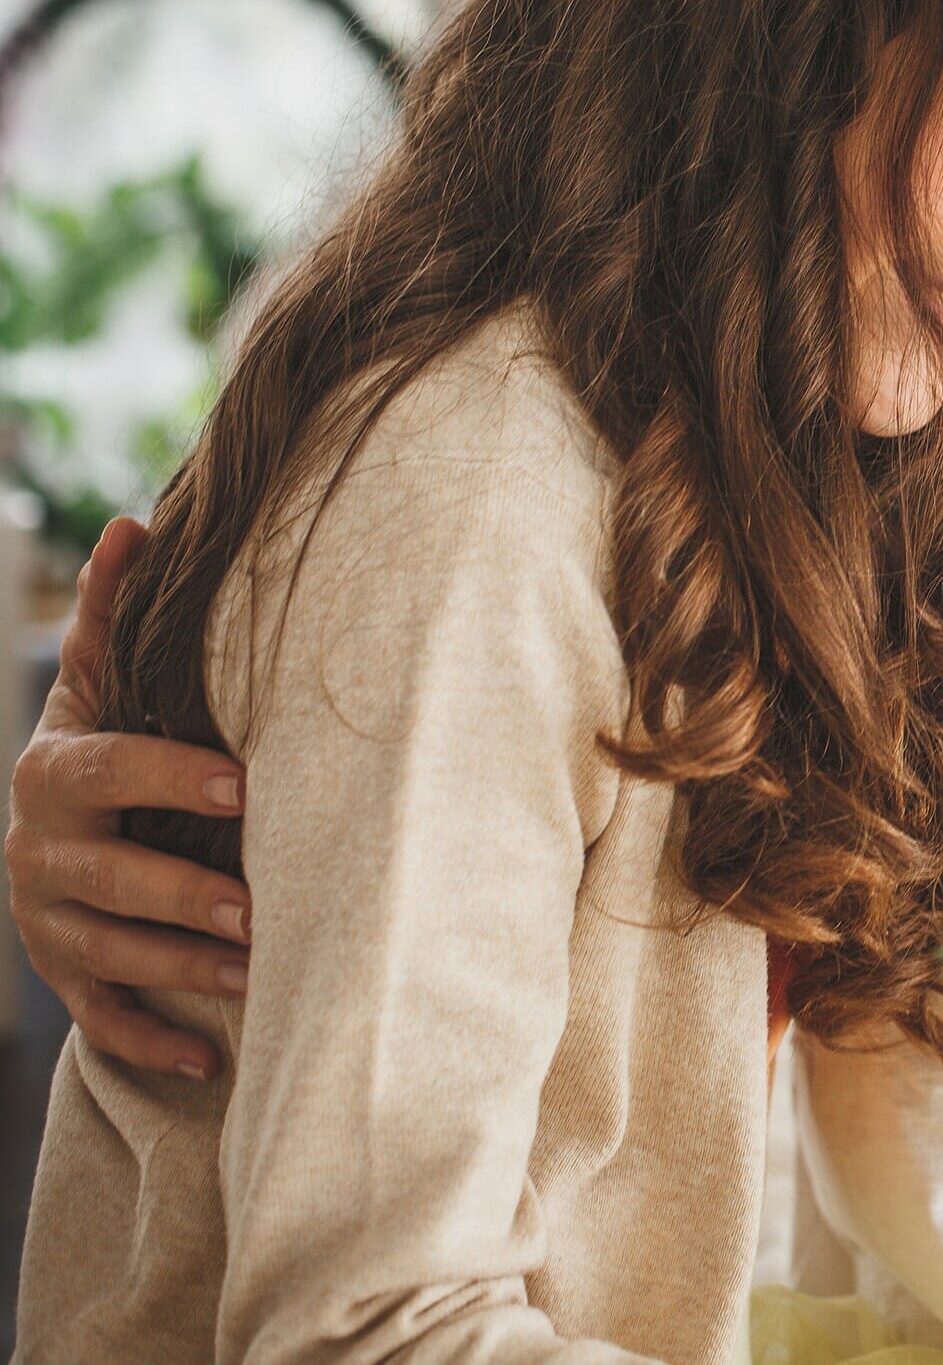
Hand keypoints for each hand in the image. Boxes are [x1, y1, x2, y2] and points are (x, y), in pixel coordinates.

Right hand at [4, 517, 252, 1078]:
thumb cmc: (106, 740)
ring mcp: (48, 923)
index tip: (246, 785)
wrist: (54, 822)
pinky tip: (210, 1060)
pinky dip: (151, 1042)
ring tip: (263, 976)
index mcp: (56, 774)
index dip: (172, 776)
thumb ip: (111, 612)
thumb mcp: (100, 679)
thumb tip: (133, 522)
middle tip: (261, 910)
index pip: (111, 772)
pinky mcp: (66, 978)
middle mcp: (41, 853)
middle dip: (185, 897)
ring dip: (186, 971)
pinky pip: (101, 1021)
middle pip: (111, 878)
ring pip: (112, 955)